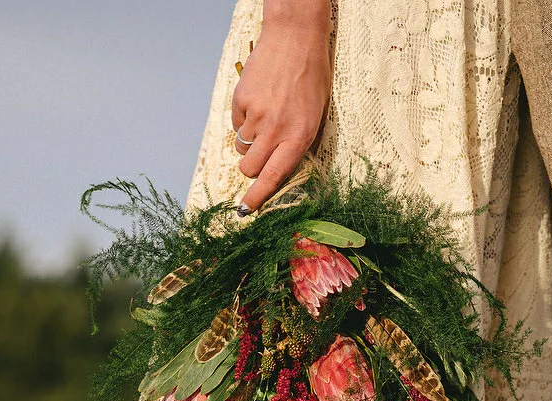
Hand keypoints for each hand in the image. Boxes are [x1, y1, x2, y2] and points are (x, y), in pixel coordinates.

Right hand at [231, 0, 330, 213]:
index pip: (273, 177)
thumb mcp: (315, 115)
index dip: (258, 197)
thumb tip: (275, 167)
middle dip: (250, 167)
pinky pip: (236, 124)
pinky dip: (244, 119)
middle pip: (249, 168)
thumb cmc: (311, 76)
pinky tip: (259, 100)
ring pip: (241, 147)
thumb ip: (296, 142)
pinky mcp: (241, 101)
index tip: (246, 210)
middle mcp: (276, 130)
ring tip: (264, 118)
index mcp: (299, 136)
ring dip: (248, 142)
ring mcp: (256, 115)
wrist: (294, 39)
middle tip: (258, 154)